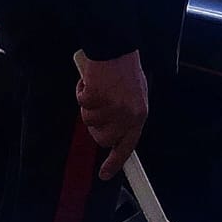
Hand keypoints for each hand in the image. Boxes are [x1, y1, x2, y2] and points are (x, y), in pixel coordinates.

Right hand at [73, 49, 147, 180]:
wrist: (115, 46)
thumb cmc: (123, 68)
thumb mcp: (134, 96)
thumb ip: (125, 117)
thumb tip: (112, 132)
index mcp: (139, 115)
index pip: (127, 146)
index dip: (114, 163)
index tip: (105, 174)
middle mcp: (127, 115)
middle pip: (102, 138)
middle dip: (95, 125)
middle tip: (97, 106)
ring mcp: (111, 107)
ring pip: (89, 121)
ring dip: (88, 105)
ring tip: (97, 87)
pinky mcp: (96, 97)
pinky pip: (81, 103)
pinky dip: (81, 91)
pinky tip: (91, 80)